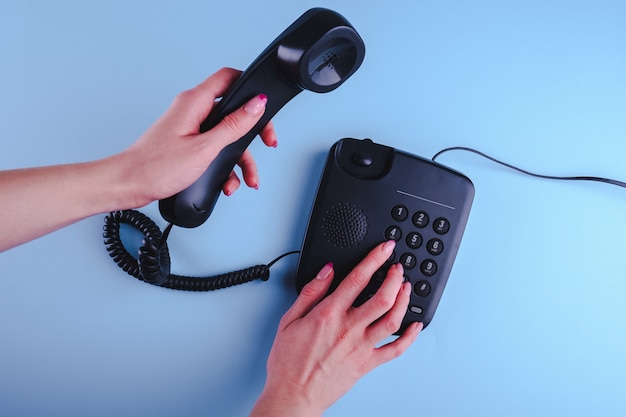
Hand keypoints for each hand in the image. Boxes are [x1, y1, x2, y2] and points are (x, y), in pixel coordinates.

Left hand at [112, 67, 276, 208]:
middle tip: (267, 144)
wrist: (129, 185)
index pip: (229, 78)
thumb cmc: (155, 166)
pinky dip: (225, 167)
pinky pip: (215, 150)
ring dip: (240, 159)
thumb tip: (256, 105)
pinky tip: (227, 183)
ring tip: (247, 178)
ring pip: (227, 137)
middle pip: (234, 112)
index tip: (266, 106)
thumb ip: (233, 126)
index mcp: (194, 103)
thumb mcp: (204, 148)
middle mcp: (193, 111)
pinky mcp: (188, 144)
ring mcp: (190, 128)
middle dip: (253, 133)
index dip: (250, 87)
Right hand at [250, 240, 422, 416]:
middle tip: (398, 267)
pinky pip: (395, 350)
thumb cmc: (289, 361)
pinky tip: (415, 325)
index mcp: (329, 314)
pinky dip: (410, 337)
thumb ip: (311, 292)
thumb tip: (327, 271)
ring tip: (406, 287)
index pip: (358, 278)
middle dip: (395, 277)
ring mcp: (361, 347)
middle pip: (382, 297)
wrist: (294, 395)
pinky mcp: (367, 364)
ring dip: (404, 300)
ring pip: (392, 320)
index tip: (385, 248)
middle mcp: (349, 328)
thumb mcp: (290, 319)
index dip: (375, 259)